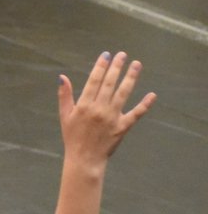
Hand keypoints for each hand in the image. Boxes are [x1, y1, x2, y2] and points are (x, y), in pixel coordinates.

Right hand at [59, 52, 156, 168]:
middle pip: (110, 83)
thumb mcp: (64, 115)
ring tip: (137, 64)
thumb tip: (62, 77)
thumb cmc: (72, 136)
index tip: (106, 55)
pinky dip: (145, 104)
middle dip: (117, 67)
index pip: (94, 81)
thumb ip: (64, 95)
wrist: (84, 158)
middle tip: (123, 54)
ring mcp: (112, 117)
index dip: (100, 67)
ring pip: (124, 93)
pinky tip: (152, 95)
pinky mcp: (123, 127)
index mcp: (84, 105)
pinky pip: (136, 114)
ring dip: (131, 78)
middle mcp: (99, 109)